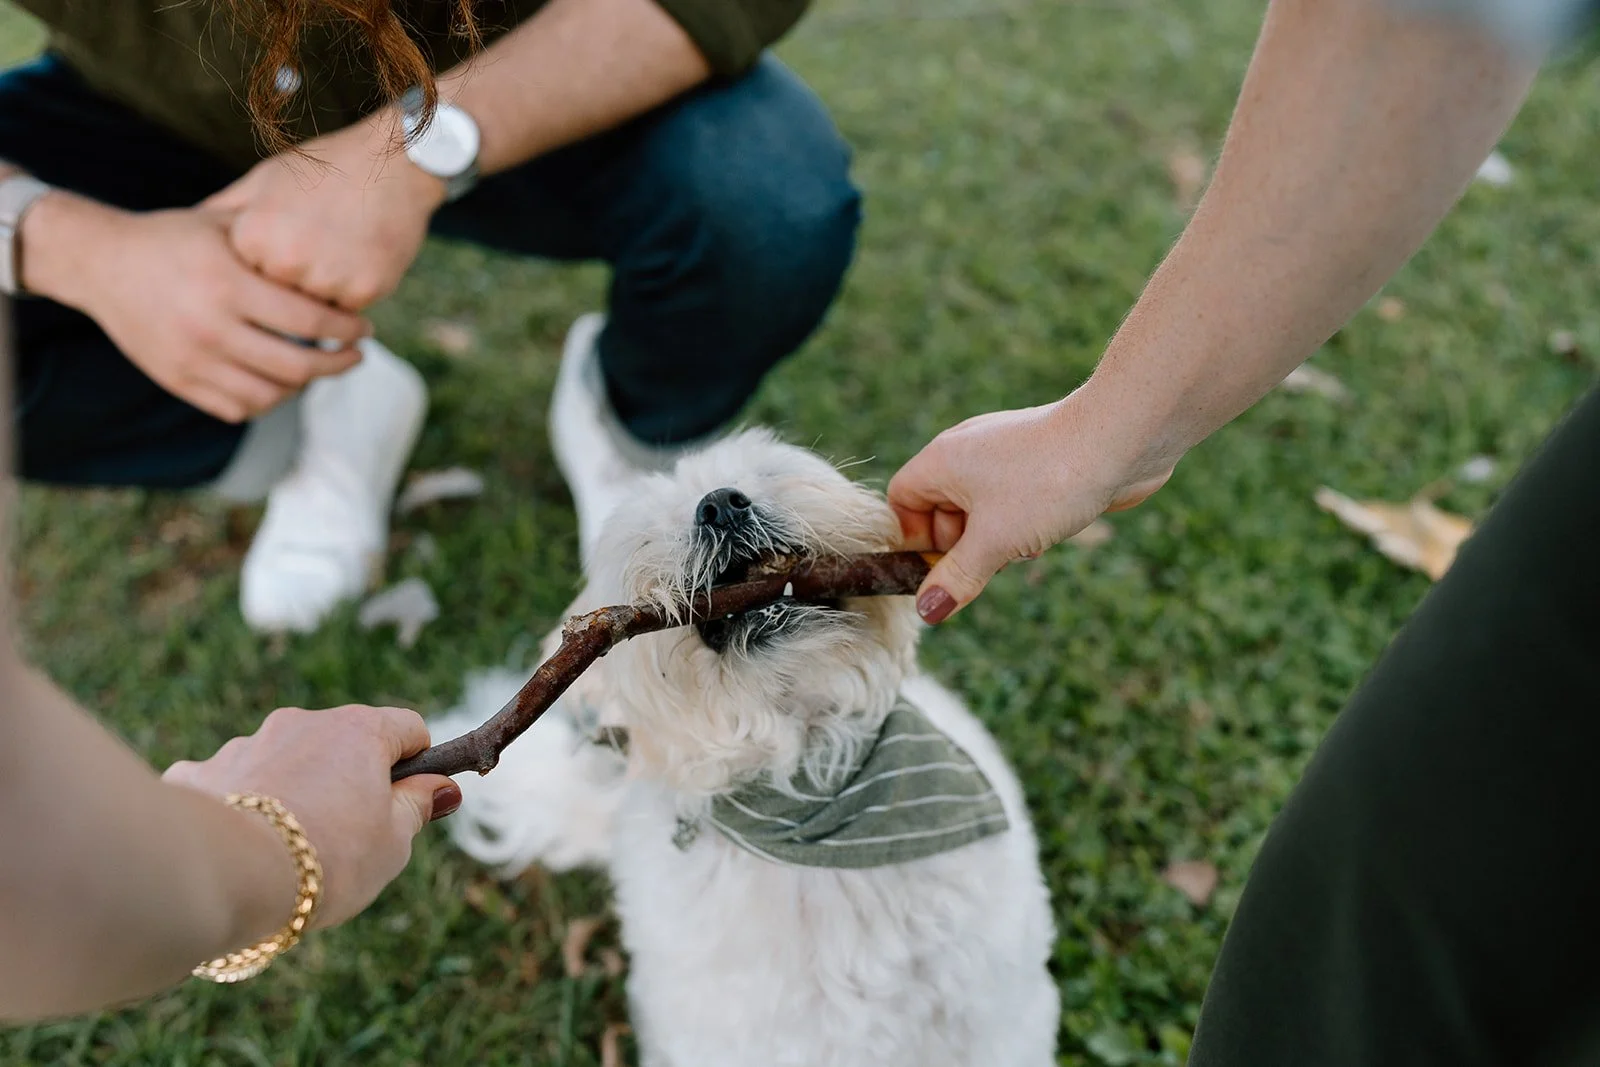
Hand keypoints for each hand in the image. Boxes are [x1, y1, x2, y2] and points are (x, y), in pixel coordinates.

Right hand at [34, 199, 368, 422]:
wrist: (102, 263)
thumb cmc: (176, 239)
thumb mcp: (224, 224)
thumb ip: (276, 239)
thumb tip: (338, 252)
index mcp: (227, 284)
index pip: (309, 320)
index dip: (346, 328)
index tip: (364, 328)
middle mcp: (209, 327)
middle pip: (296, 366)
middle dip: (337, 364)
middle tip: (355, 355)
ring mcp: (191, 360)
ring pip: (270, 396)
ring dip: (303, 386)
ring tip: (316, 367)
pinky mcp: (178, 381)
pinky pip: (237, 408)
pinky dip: (266, 400)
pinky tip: (278, 380)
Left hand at [163, 705, 458, 929]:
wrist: (229, 877)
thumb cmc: (328, 859)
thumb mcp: (395, 842)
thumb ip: (419, 806)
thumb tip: (442, 787)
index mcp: (360, 731)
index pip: (407, 728)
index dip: (415, 765)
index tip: (409, 802)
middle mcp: (301, 723)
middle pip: (342, 744)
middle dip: (349, 780)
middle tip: (349, 838)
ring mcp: (247, 744)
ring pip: (283, 762)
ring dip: (293, 790)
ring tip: (287, 849)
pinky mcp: (199, 772)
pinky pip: (228, 782)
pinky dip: (237, 805)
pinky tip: (237, 843)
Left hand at [206, 114, 444, 310]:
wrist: (395, 162)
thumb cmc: (326, 168)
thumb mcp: (265, 179)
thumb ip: (225, 212)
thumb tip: (189, 235)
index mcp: (254, 236)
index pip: (245, 279)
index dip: (264, 266)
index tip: (279, 248)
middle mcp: (286, 262)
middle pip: (278, 300)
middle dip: (293, 285)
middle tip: (314, 250)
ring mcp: (326, 279)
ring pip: (314, 310)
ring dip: (324, 291)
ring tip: (339, 249)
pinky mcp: (364, 291)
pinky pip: (349, 308)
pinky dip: (354, 290)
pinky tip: (361, 256)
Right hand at [888, 396, 1173, 622]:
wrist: (1120, 439)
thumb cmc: (1047, 482)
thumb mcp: (994, 541)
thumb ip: (957, 577)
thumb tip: (927, 610)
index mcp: (942, 460)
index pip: (902, 501)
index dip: (911, 538)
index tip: (935, 569)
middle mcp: (967, 452)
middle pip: (939, 509)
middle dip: (958, 546)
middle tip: (983, 567)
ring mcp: (1004, 455)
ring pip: (980, 510)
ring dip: (993, 539)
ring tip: (1021, 546)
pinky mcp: (1036, 463)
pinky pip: (1012, 502)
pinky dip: (1020, 524)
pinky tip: (1046, 533)